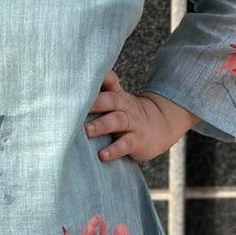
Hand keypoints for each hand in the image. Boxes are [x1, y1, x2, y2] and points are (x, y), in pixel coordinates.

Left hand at [84, 68, 198, 161]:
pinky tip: (102, 155)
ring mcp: (132, 123)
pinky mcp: (137, 141)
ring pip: (116, 121)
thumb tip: (77, 79)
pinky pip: (125, 144)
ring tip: (87, 131)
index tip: (75, 84)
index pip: (107, 83)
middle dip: (93, 103)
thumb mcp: (118, 99)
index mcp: (117, 96)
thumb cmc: (129, 113)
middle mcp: (124, 107)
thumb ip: (102, 89)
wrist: (161, 126)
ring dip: (101, 125)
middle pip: (109, 100)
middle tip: (75, 109)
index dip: (95, 81)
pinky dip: (114, 150)